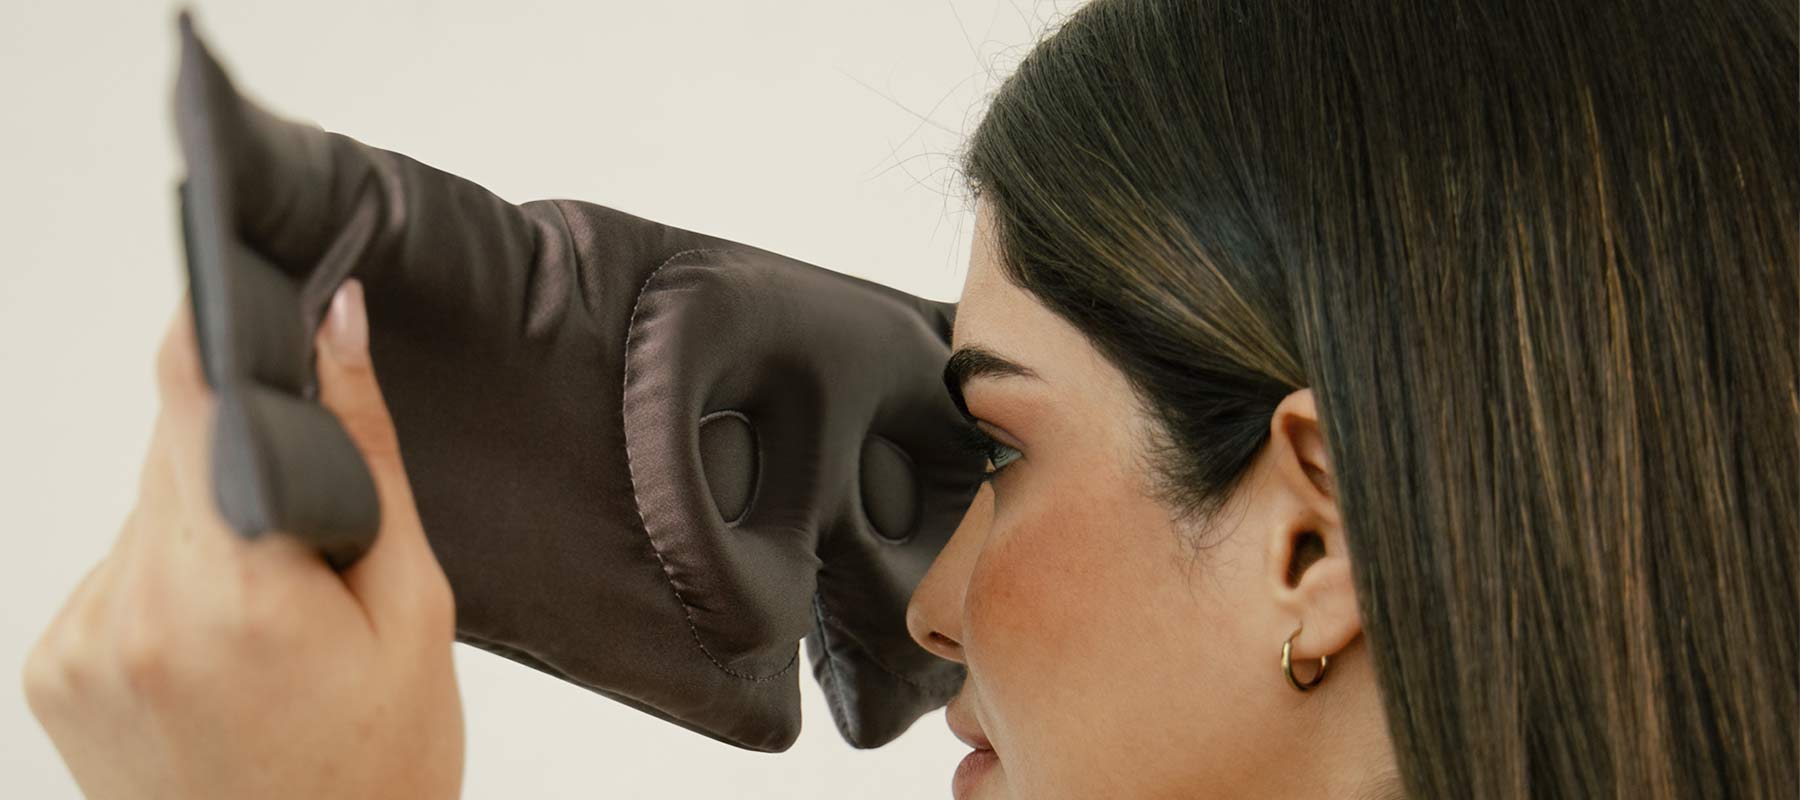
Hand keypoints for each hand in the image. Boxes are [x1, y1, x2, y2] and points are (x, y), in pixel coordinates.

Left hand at [23, 280, 463, 798]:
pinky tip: (226, 642)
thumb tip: (341, 329)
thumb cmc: (376, 771)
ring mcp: (79, 641)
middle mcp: (130, 609)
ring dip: (209, 524)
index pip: (193, 393)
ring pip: (149, 509)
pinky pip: (120, 569)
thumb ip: (365, 455)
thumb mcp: (411, 607)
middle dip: (244, 460)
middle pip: (174, 449)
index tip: (241, 283)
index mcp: (233, 590)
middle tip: (311, 542)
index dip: (217, 325)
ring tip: (273, 617)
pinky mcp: (54, 666)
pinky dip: (173, 578)